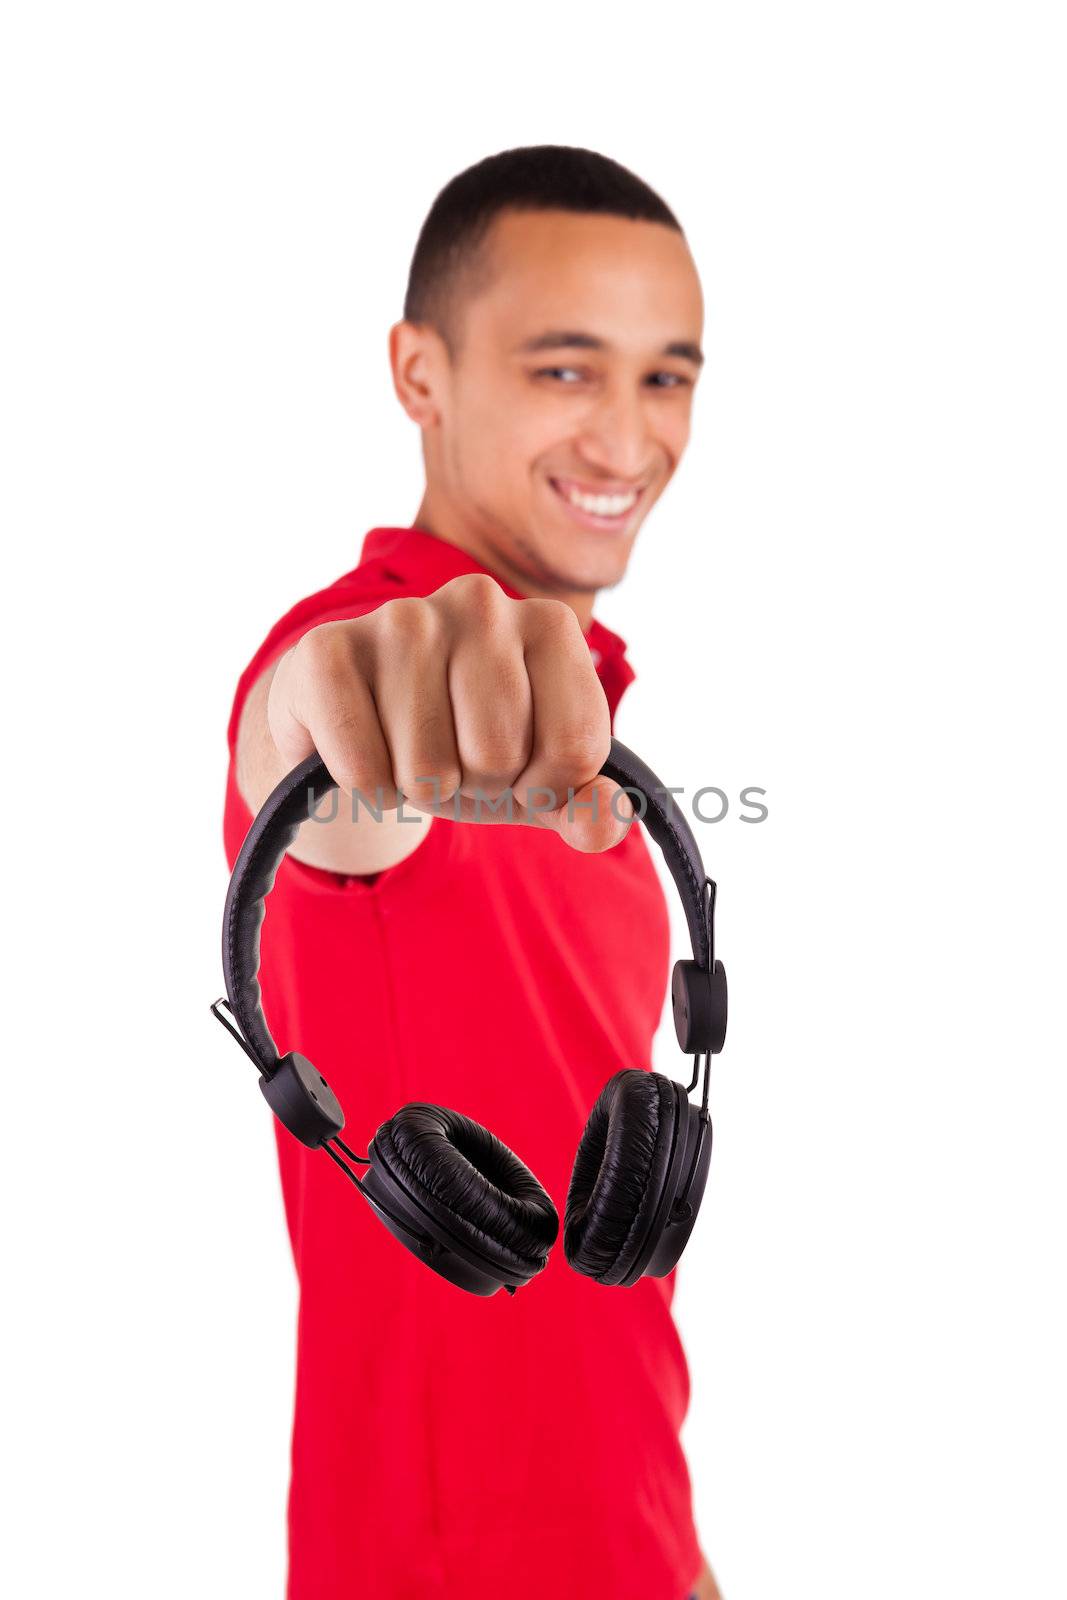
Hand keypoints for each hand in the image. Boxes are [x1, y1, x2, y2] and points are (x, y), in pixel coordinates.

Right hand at [266, 573, 632, 854]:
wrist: (358, 723)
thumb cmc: (462, 744)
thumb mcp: (535, 783)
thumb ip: (585, 809)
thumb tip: (605, 824)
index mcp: (551, 624)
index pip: (575, 750)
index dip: (543, 788)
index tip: (518, 769)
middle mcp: (481, 601)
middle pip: (498, 757)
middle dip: (476, 787)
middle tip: (454, 759)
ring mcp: (401, 617)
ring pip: (428, 770)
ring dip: (418, 789)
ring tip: (409, 751)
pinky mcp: (326, 649)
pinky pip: (363, 770)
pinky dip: (366, 788)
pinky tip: (365, 748)